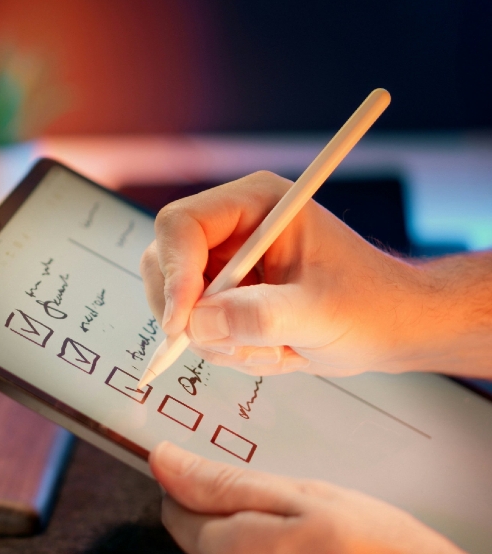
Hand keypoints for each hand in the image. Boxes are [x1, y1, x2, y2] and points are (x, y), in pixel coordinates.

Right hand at [139, 171, 429, 376]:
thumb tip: (199, 324)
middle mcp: (230, 226)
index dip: (175, 272)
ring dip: (215, 338)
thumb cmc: (369, 306)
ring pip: (175, 301)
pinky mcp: (222, 291)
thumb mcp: (319, 314)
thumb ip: (260, 317)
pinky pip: (192, 324)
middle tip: (230, 344)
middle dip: (192, 313)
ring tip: (272, 348)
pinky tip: (267, 349)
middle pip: (165, 262)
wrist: (389, 327)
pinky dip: (222, 348)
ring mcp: (223, 260)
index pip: (182, 225)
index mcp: (255, 204)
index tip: (184, 321)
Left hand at [149, 442, 461, 553]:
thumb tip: (163, 460)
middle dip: (229, 508)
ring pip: (228, 548)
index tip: (231, 473)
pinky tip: (309, 546)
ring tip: (306, 528)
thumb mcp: (302, 497)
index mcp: (226, 549)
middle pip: (199, 533)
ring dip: (253, 530)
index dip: (197, 481)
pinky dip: (272, 547)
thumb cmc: (376, 548)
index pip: (174, 509)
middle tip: (285, 501)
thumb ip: (224, 482)